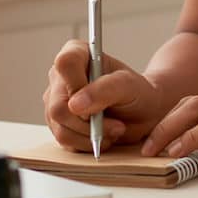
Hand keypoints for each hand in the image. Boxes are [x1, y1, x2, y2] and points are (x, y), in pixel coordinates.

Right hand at [42, 39, 166, 151]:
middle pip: (58, 106)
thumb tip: (75, 105)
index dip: (78, 86)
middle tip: (117, 124)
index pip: (65, 64)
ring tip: (114, 130)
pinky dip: (88, 144)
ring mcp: (55, 102)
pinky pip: (65, 141)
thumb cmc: (137, 92)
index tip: (99, 100)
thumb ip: (105, 90)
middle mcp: (60, 77)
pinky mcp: (58, 124)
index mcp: (76, 53)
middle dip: (90, 123)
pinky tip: (103, 136)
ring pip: (61, 128)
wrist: (142, 113)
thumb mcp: (128, 85)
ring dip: (92, 136)